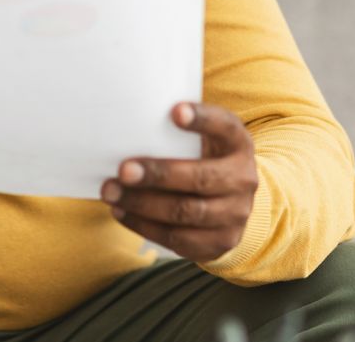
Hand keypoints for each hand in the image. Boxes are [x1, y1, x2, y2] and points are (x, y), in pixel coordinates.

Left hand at [101, 102, 258, 261]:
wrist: (233, 202)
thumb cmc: (205, 159)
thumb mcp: (205, 139)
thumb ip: (178, 133)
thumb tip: (127, 125)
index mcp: (238, 144)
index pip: (225, 127)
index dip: (202, 120)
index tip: (175, 111)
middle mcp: (243, 179)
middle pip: (201, 178)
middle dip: (159, 174)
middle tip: (124, 170)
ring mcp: (235, 215)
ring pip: (186, 213)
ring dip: (142, 204)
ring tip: (111, 192)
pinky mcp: (219, 243)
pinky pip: (177, 238)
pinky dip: (144, 225)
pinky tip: (121, 211)